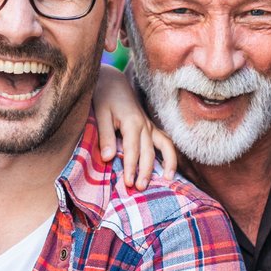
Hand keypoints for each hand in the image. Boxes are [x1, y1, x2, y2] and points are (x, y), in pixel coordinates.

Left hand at [94, 64, 177, 189]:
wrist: (113, 81)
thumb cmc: (104, 97)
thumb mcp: (100, 114)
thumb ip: (105, 136)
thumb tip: (107, 158)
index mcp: (132, 122)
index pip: (132, 150)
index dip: (131, 168)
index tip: (128, 183)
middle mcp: (144, 125)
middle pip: (148, 152)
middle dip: (145, 171)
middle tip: (140, 188)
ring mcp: (150, 125)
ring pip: (163, 146)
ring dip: (167, 163)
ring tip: (167, 179)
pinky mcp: (151, 126)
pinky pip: (165, 141)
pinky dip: (170, 154)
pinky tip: (169, 168)